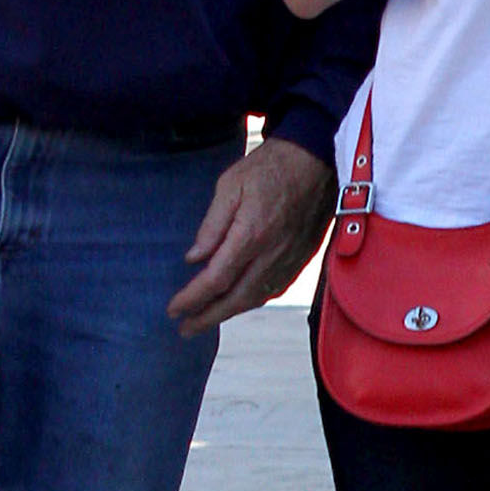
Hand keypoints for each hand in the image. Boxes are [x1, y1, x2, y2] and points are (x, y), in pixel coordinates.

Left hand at [168, 137, 335, 335]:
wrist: (315, 161)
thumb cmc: (269, 168)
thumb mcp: (229, 186)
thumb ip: (211, 226)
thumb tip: (194, 258)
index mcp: (250, 236)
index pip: (215, 280)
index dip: (191, 299)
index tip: (173, 310)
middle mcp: (271, 255)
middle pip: (234, 299)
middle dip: (207, 318)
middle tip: (185, 329)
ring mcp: (288, 260)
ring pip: (255, 299)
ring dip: (229, 313)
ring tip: (206, 319)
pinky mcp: (300, 259)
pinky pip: (273, 290)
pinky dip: (252, 301)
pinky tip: (239, 302)